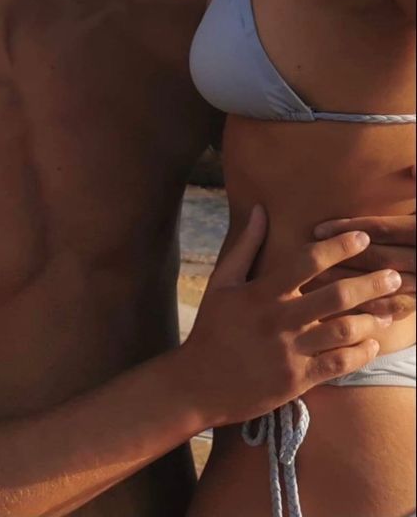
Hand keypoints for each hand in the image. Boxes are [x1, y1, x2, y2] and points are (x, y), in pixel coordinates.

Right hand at [182, 206, 400, 428]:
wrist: (198, 384)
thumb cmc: (212, 328)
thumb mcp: (222, 282)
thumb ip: (245, 245)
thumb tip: (259, 209)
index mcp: (262, 293)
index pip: (307, 261)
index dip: (338, 246)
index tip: (361, 237)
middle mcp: (279, 320)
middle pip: (336, 296)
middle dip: (371, 283)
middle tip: (395, 274)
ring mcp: (290, 352)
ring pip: (343, 331)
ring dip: (372, 319)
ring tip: (389, 311)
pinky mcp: (296, 381)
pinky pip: (338, 365)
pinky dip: (360, 353)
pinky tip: (372, 344)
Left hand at [313, 205, 415, 317]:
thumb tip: (413, 166)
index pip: (381, 228)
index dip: (349, 228)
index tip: (317, 230)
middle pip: (377, 257)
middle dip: (341, 257)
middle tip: (307, 256)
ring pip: (382, 283)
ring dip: (349, 283)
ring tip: (314, 283)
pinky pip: (397, 307)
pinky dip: (370, 308)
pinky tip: (342, 308)